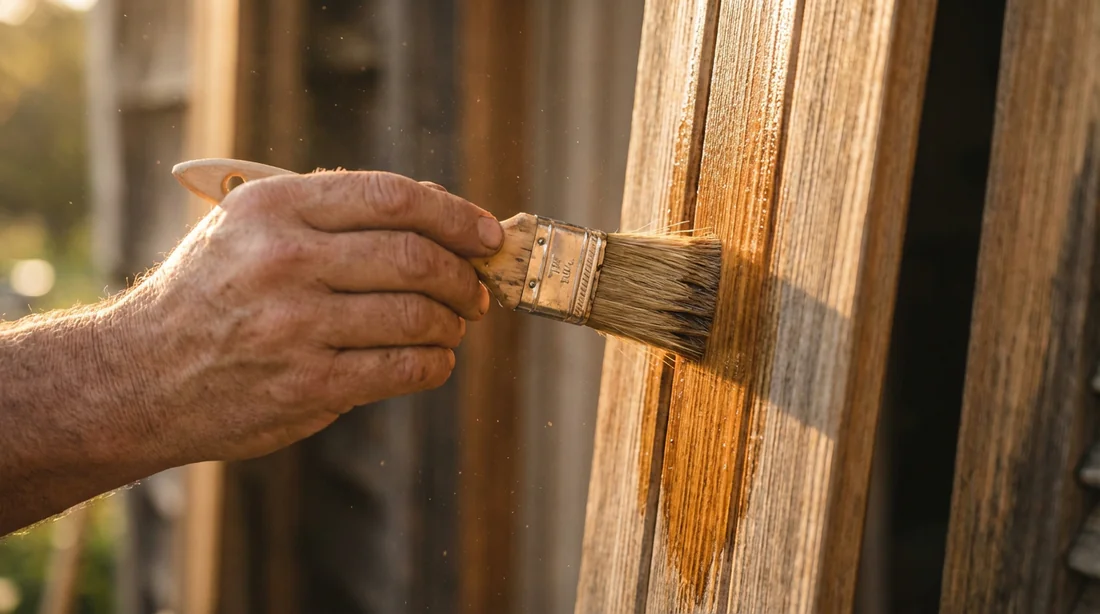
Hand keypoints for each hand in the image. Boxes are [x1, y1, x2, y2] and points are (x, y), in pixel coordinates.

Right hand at [97, 170, 502, 464]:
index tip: (486, 234)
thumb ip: (333, 212)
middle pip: (415, 256)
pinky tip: (434, 360)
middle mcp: (285, 259)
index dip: (455, 214)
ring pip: (416, 315)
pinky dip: (435, 364)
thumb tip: (437, 205)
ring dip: (452, 323)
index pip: (392, 197)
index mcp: (274, 207)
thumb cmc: (211, 294)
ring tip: (453, 327)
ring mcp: (295, 325)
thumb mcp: (250, 229)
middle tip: (476, 290)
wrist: (140, 376)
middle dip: (463, 275)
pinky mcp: (307, 384)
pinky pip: (402, 369)